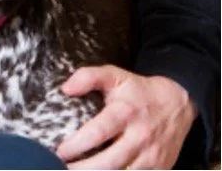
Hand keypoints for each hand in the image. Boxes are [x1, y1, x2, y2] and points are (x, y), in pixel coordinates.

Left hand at [56, 65, 196, 168]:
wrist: (176, 104)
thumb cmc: (138, 90)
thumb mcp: (113, 75)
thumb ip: (87, 77)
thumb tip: (65, 89)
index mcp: (125, 113)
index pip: (98, 132)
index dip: (77, 144)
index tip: (60, 150)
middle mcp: (139, 137)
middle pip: (109, 161)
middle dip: (84, 168)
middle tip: (62, 168)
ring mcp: (151, 156)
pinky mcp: (159, 168)